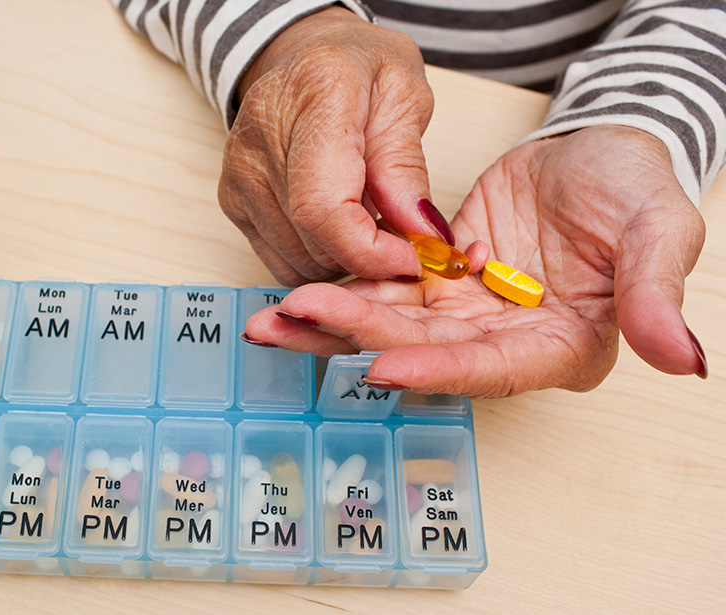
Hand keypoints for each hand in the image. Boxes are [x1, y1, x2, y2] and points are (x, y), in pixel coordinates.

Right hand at [221, 7, 454, 285]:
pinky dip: (319, 259)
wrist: (306, 57)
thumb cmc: (360, 70)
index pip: (323, 207)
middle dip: (368, 256)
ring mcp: (239, 173)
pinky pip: (281, 261)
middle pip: (312, 240)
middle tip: (404, 237)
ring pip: (298, 260)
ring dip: (345, 259)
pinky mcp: (231, 201)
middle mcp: (260, 137)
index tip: (412, 258)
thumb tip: (421, 235)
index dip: (369, 250)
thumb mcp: (407, 98)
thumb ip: (408, 168)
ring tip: (370, 220)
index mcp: (314, 95)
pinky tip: (340, 227)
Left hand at [243, 126, 707, 396]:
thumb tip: (683, 361)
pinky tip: (291, 295)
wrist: (596, 149)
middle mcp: (503, 341)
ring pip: (392, 323)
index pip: (493, 368)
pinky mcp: (437, 283)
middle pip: (424, 349)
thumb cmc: (635, 187)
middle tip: (295, 318)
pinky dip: (341, 288)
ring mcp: (465, 313)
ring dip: (331, 320)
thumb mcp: (659, 229)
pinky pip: (382, 288)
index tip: (381, 363)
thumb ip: (655, 293)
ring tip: (270, 316)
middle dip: (357, 335)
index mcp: (560, 346)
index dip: (439, 368)